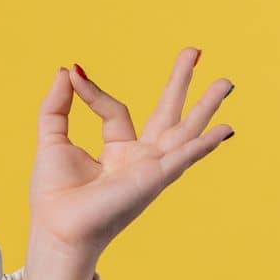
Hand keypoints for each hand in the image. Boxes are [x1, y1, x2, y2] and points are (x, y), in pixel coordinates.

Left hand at [22, 46, 234, 279]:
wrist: (56, 229)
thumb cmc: (54, 195)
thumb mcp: (52, 139)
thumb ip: (57, 105)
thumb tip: (67, 71)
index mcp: (119, 151)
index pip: (117, 110)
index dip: (94, 92)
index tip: (75, 74)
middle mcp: (140, 159)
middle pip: (168, 114)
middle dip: (181, 82)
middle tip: (195, 51)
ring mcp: (151, 169)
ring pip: (185, 132)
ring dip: (206, 107)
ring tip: (227, 81)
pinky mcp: (153, 180)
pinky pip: (183, 158)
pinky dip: (203, 145)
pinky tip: (225, 130)